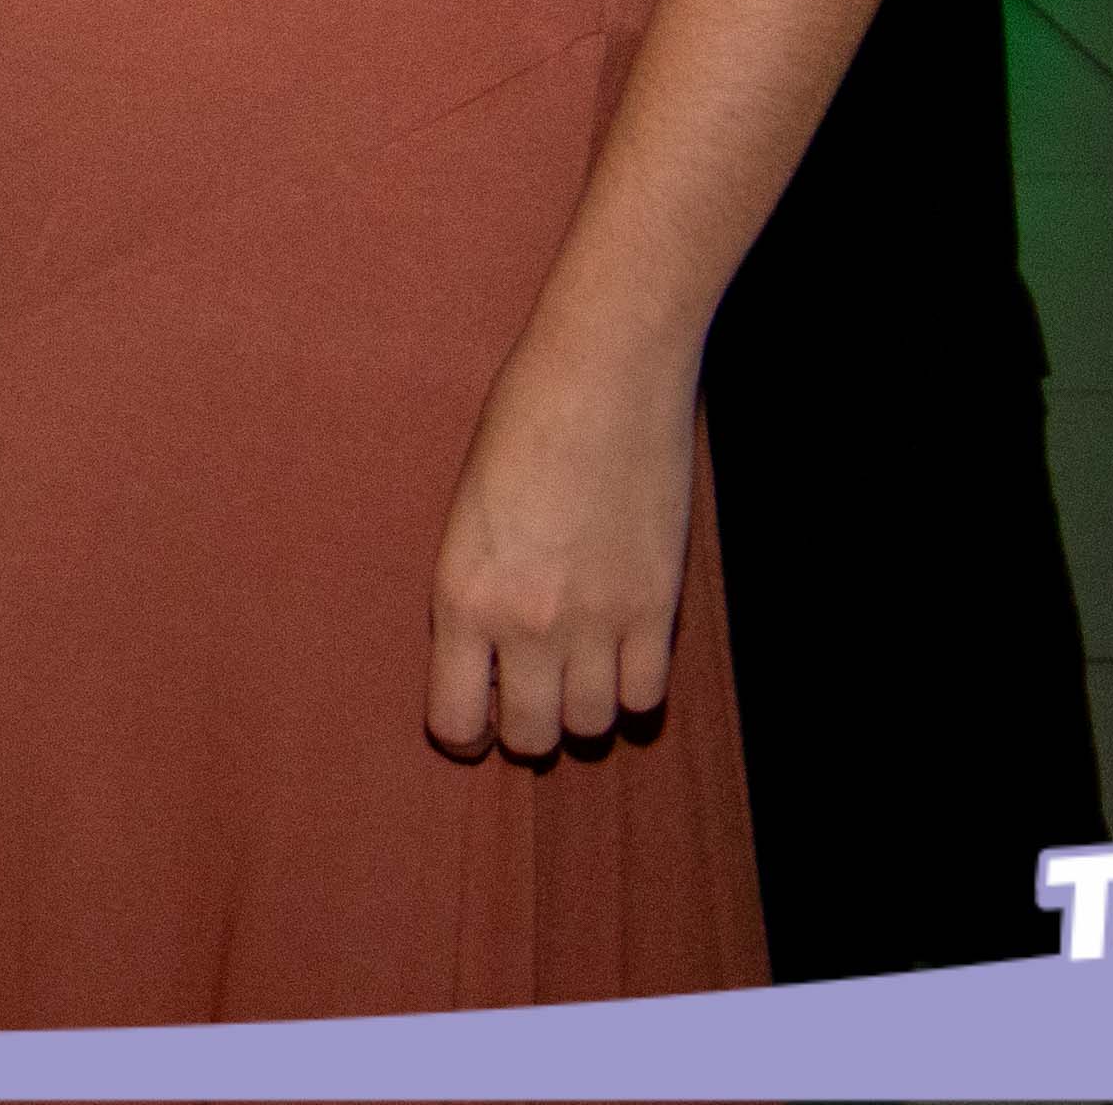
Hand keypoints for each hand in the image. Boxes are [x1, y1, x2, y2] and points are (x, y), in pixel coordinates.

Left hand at [426, 318, 702, 758]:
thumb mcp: (466, 515)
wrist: (604, 374)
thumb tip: (488, 665)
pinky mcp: (656, 608)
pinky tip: (623, 655)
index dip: (466, 732)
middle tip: (531, 694)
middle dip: (527, 727)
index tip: (476, 720)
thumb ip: (474, 595)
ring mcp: (597, 620)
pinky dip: (635, 688)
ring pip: (593, 726)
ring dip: (584, 710)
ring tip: (578, 671)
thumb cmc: (521, 426)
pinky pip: (647, 696)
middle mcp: (526, 623)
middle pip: (531, 737)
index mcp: (461, 596)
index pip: (455, 722)